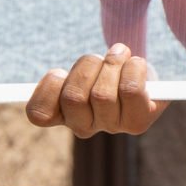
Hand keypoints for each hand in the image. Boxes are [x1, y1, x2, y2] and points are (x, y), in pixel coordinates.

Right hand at [26, 43, 169, 137]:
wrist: (146, 73)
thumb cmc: (108, 70)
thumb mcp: (84, 67)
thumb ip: (69, 73)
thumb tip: (56, 76)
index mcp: (62, 115)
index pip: (39, 114)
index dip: (47, 88)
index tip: (59, 72)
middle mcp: (84, 127)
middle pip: (73, 97)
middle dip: (88, 65)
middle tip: (101, 59)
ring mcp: (111, 127)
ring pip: (102, 94)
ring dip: (113, 63)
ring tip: (120, 57)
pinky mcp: (137, 122)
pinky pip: (130, 91)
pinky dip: (134, 67)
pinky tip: (136, 64)